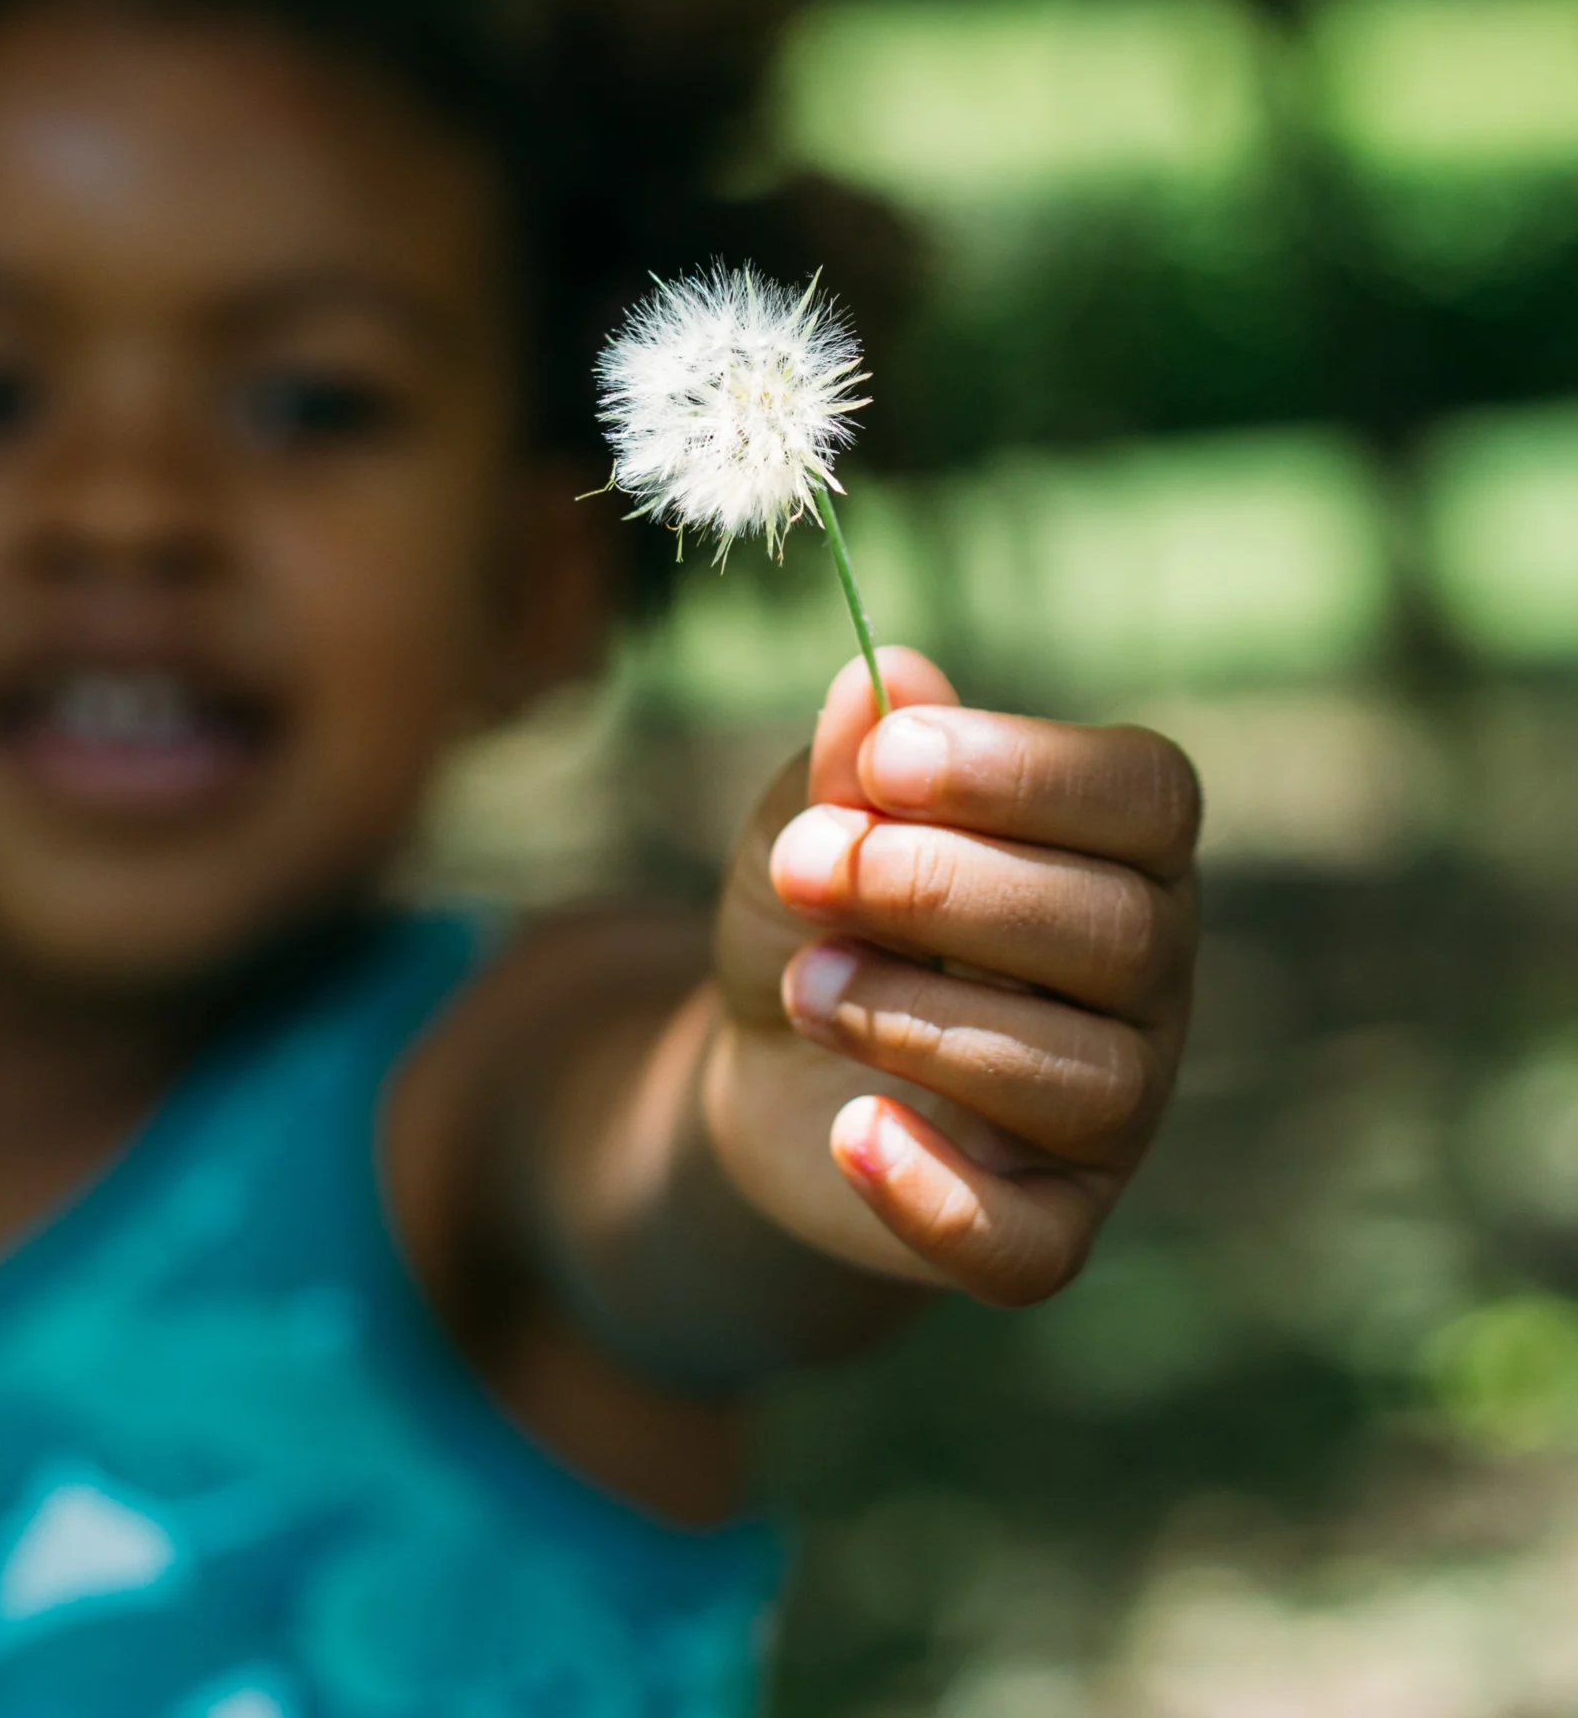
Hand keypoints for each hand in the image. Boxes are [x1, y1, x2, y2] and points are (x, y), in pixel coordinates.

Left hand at [703, 648, 1198, 1306]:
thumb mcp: (811, 821)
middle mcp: (1149, 977)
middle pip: (1116, 932)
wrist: (765, 1059)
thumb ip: (849, 762)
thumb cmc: (821, 906)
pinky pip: (1036, 1242)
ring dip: (919, 1020)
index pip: (1147, 794)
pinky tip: (854, 1134)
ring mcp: (1116, 1111)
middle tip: (807, 872)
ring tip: (806, 986)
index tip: (885, 764)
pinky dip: (940, 1195)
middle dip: (943, 891)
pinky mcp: (1049, 1224)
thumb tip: (886, 672)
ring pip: (1081, 1077)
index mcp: (1119, 847)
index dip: (1025, 771)